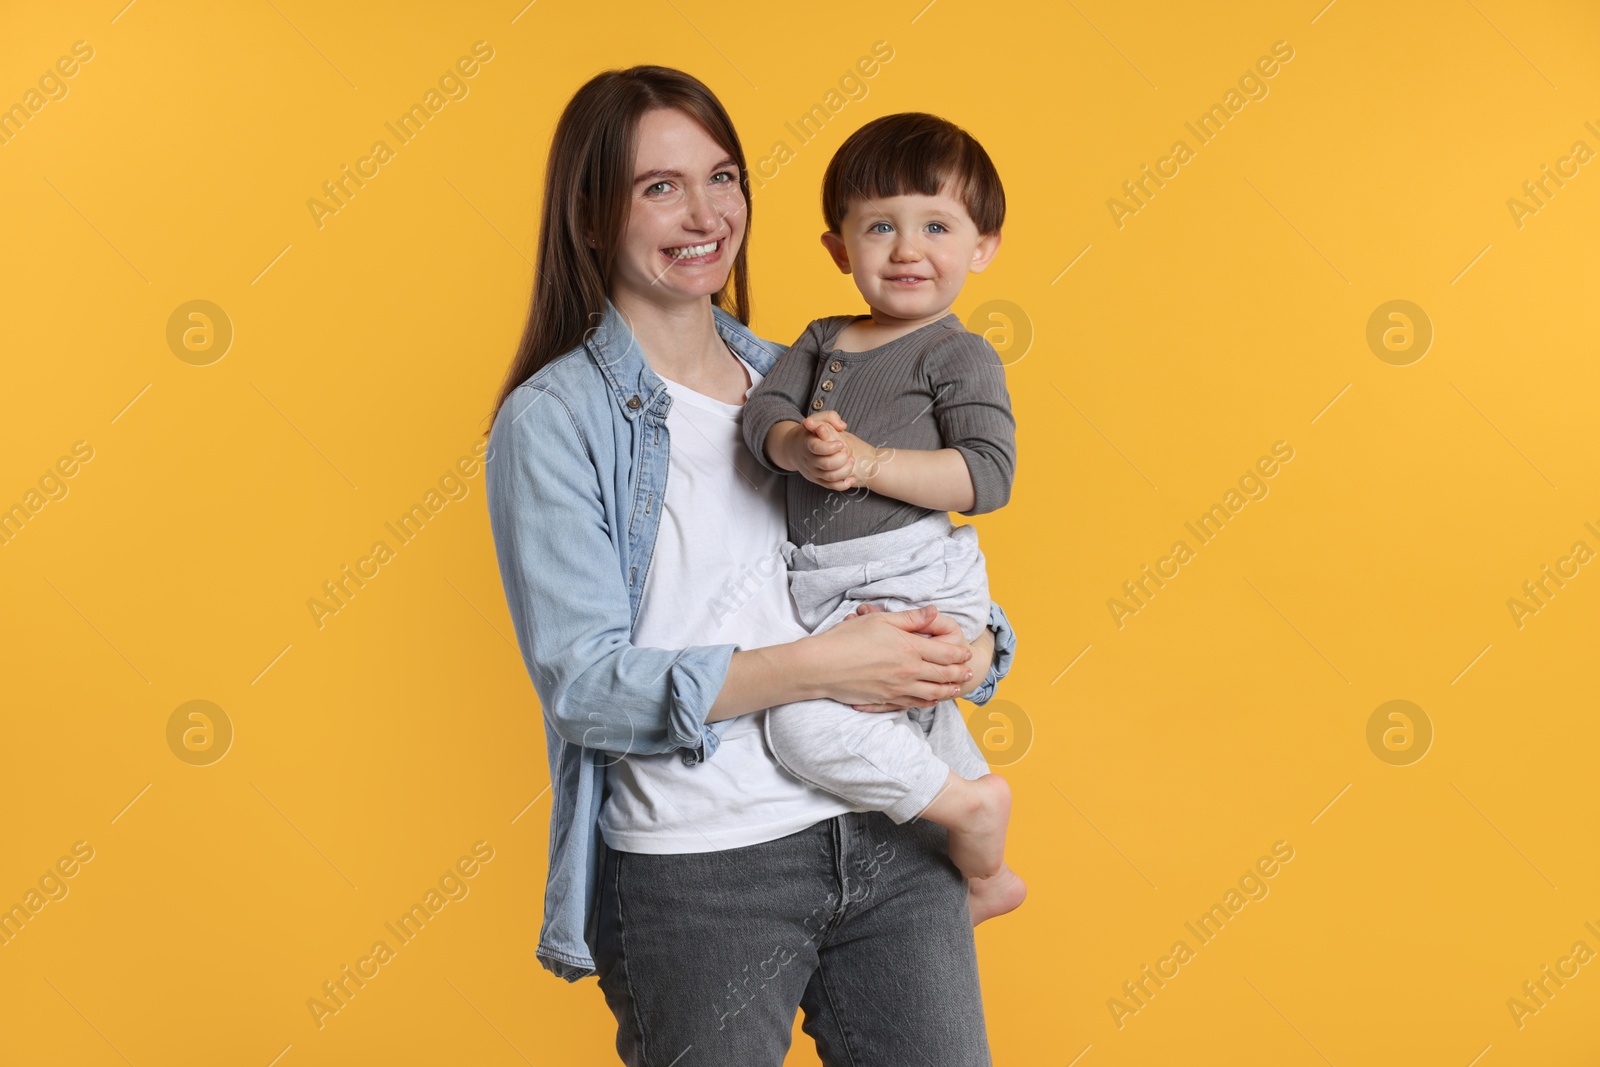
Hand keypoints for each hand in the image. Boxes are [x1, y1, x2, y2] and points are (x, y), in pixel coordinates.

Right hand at [797, 412, 882, 491]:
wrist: (794, 448)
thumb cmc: (811, 432)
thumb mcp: (818, 419)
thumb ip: (831, 417)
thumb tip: (842, 426)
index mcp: (807, 443)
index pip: (817, 448)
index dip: (831, 447)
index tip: (840, 443)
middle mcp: (809, 459)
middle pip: (826, 464)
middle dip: (841, 459)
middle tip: (847, 452)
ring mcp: (813, 471)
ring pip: (830, 477)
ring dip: (845, 470)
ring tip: (851, 461)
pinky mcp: (818, 480)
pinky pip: (831, 486)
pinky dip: (844, 484)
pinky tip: (851, 478)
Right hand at [844, 603, 987, 711]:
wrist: (823, 666)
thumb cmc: (848, 638)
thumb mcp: (881, 620)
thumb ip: (911, 618)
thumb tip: (934, 612)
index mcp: (909, 649)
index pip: (945, 653)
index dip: (959, 654)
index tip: (967, 653)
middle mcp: (908, 672)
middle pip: (943, 675)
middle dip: (958, 673)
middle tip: (968, 671)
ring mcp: (898, 689)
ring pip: (932, 693)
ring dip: (948, 691)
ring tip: (957, 688)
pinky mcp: (886, 700)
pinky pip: (913, 704)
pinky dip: (927, 702)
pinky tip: (932, 701)